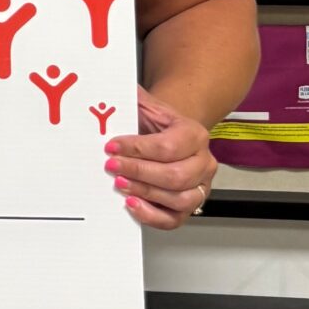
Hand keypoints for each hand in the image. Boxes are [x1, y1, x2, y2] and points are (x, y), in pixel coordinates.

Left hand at [105, 87, 215, 230]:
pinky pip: (175, 219)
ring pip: (179, 199)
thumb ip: (131, 98)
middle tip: (111, 167)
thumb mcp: (146, 106)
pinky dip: (152, 216)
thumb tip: (105, 88)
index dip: (137, 148)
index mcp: (195, 134)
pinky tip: (132, 205)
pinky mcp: (190, 206)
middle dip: (139, 172)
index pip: (168, 146)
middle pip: (175, 176)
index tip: (111, 146)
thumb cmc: (156, 122)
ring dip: (145, 193)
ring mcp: (200, 186)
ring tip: (119, 184)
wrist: (169, 133)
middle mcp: (204, 162)